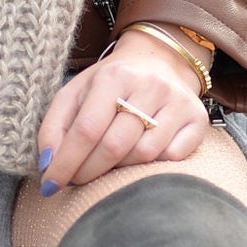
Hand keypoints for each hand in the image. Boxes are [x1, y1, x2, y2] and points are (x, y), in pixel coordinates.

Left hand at [36, 32, 208, 192]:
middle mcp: (150, 85)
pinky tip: (138, 157)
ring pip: (143, 155)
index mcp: (114, 76)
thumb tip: (48, 166)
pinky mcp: (197, 118)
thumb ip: (54, 127)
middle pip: (114, 146)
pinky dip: (151, 165)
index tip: (50, 185)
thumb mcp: (75, 94)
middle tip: (75, 180)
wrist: (159, 61)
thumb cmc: (110, 85)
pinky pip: (172, 157)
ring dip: (118, 170)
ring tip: (107, 164)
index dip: (66, 163)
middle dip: (88, 171)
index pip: (86, 129)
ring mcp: (177, 102)